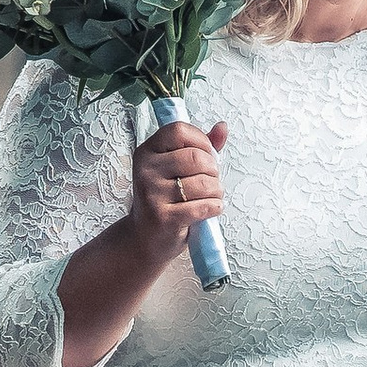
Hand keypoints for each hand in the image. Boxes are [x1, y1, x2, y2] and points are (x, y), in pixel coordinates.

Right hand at [128, 113, 227, 270]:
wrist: (144, 239)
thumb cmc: (166, 200)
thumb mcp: (176, 169)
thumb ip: (200, 147)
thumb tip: (222, 127)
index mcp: (147, 152)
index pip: (179, 130)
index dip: (201, 142)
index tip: (205, 157)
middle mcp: (145, 170)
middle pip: (195, 157)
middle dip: (213, 171)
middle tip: (210, 182)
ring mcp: (152, 194)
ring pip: (203, 183)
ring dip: (216, 192)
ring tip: (210, 198)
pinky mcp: (162, 218)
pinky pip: (202, 206)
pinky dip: (214, 208)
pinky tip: (210, 210)